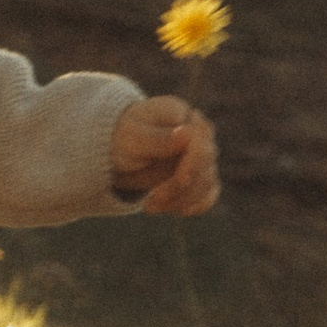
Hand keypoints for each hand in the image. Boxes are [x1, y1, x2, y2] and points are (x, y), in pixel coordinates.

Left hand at [112, 95, 218, 216]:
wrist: (119, 150)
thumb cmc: (125, 138)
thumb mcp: (133, 137)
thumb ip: (159, 138)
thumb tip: (188, 132)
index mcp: (187, 118)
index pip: (202, 142)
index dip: (194, 163)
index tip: (181, 180)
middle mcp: (201, 137)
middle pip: (206, 166)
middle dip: (181, 187)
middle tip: (153, 199)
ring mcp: (203, 158)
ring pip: (207, 184)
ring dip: (181, 200)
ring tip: (150, 206)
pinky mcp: (201, 178)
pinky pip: (206, 197)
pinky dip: (189, 206)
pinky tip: (166, 208)